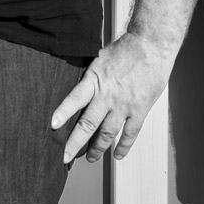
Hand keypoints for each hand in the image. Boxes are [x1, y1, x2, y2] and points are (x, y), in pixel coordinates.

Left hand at [50, 30, 174, 162]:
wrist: (152, 45)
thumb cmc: (125, 49)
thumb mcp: (100, 58)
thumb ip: (89, 76)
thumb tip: (74, 88)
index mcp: (95, 80)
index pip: (74, 99)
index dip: (63, 113)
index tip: (51, 126)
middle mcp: (108, 95)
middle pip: (88, 125)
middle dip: (74, 144)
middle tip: (64, 158)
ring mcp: (124, 105)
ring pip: (107, 134)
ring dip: (97, 148)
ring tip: (89, 158)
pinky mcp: (140, 109)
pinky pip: (130, 133)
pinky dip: (123, 146)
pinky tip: (117, 155)